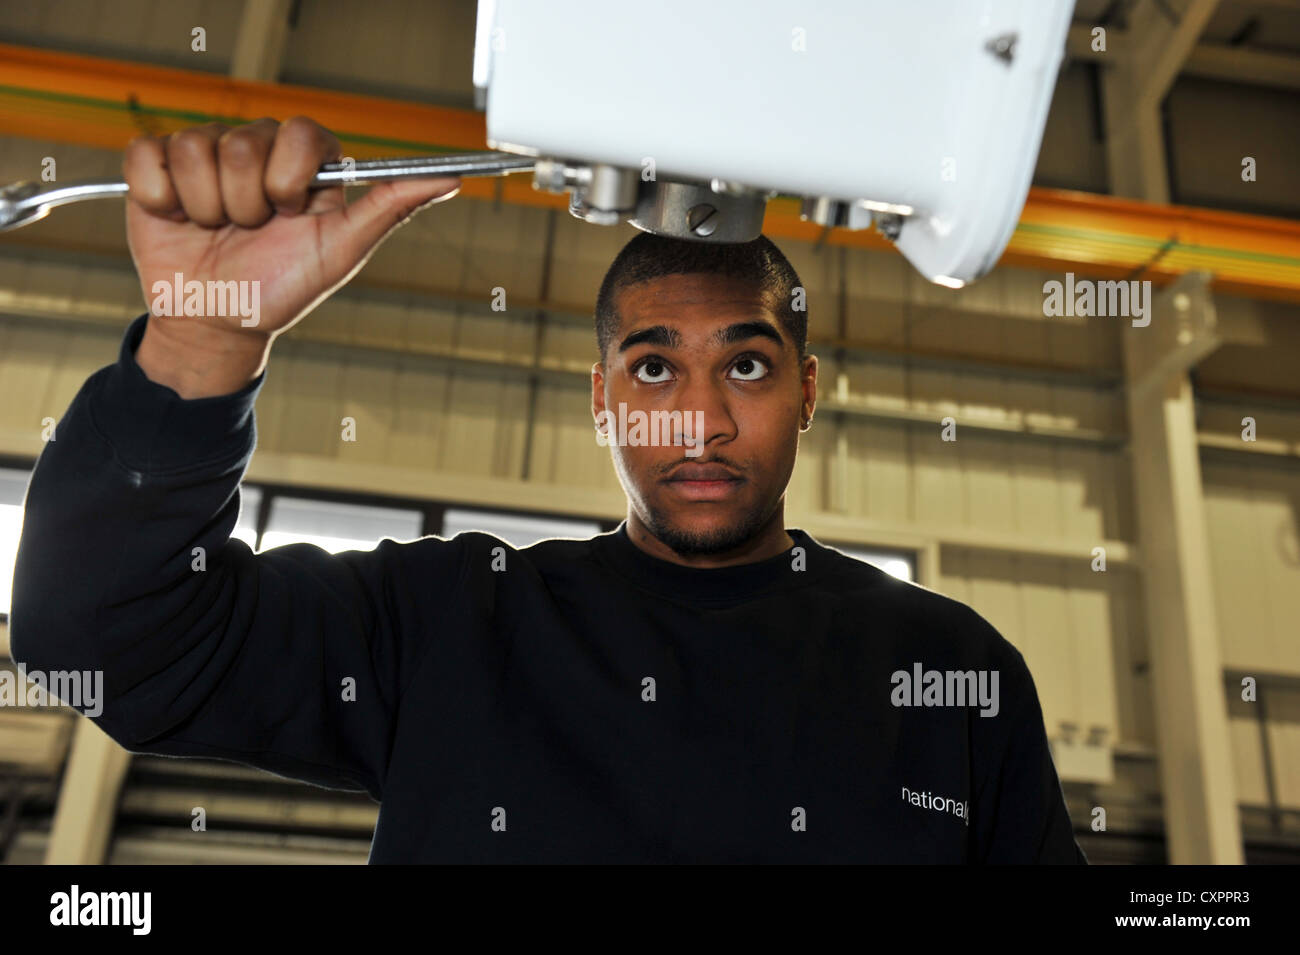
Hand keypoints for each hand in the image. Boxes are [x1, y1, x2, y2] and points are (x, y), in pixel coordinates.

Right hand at [123, 116, 459, 395]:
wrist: (217, 322)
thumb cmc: (284, 287)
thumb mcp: (342, 250)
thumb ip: (391, 207)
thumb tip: (451, 179)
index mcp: (304, 161)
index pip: (300, 131)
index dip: (290, 177)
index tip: (290, 212)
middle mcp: (257, 148)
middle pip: (244, 142)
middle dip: (248, 202)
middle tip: (252, 230)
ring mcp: (205, 153)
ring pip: (197, 148)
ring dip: (208, 207)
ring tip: (219, 231)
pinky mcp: (156, 164)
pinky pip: (150, 155)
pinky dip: (162, 199)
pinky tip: (179, 220)